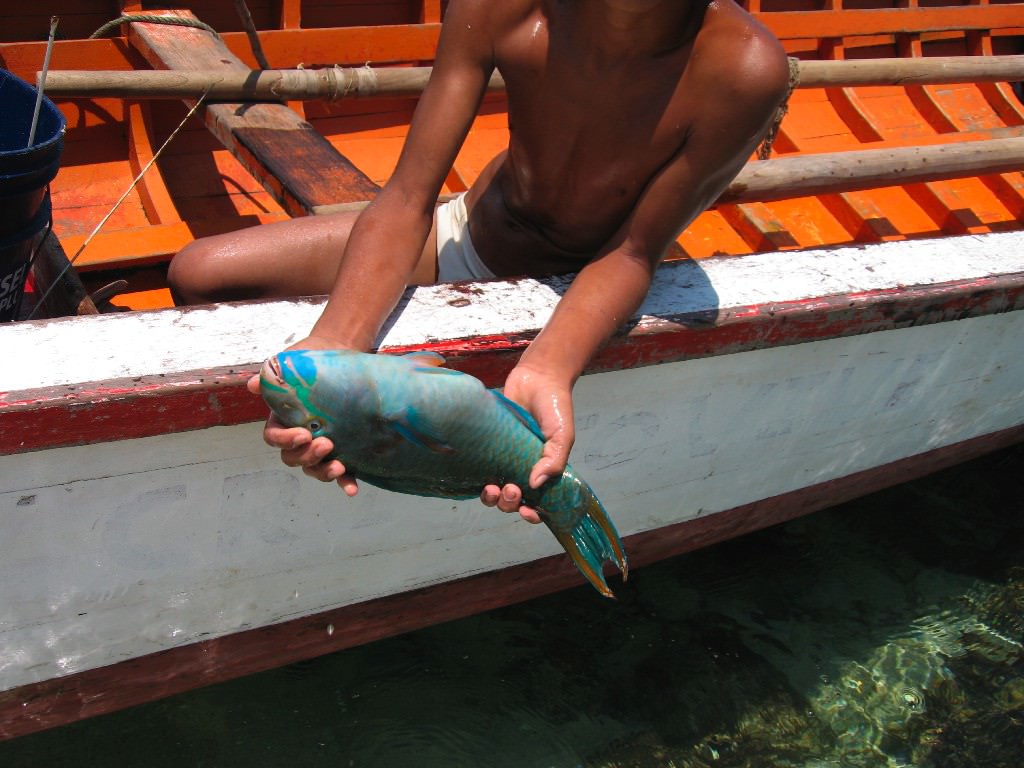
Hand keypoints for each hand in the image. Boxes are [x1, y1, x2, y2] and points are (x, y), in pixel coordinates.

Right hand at [247, 334, 359, 494]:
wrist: (339, 352)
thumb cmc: (308, 359)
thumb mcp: (288, 363)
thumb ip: (271, 376)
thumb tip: (254, 384)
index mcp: (282, 420)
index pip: (274, 438)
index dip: (285, 441)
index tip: (302, 434)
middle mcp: (299, 437)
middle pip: (293, 458)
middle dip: (307, 456)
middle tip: (326, 444)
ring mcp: (320, 444)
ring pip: (313, 468)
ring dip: (323, 472)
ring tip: (339, 466)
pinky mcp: (342, 448)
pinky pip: (341, 472)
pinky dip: (344, 483)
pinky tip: (352, 489)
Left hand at [480, 364, 575, 524]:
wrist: (537, 376)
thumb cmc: (555, 406)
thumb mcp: (563, 435)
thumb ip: (555, 461)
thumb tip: (535, 485)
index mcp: (542, 471)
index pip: (536, 503)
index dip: (530, 514)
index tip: (527, 512)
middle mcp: (521, 469)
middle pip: (510, 501)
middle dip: (509, 503)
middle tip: (511, 489)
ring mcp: (502, 458)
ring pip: (492, 490)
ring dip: (491, 498)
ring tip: (492, 488)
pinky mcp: (486, 444)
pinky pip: (478, 468)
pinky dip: (476, 478)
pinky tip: (477, 478)